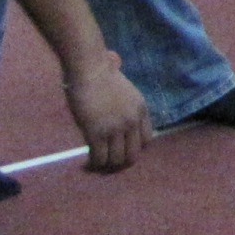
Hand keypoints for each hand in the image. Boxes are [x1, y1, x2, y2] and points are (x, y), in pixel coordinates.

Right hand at [61, 51, 148, 172]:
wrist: (90, 69)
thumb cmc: (103, 73)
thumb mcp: (126, 90)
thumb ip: (127, 104)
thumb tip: (122, 107)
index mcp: (141, 110)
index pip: (146, 140)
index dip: (134, 147)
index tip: (123, 148)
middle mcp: (132, 122)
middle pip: (133, 154)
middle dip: (121, 162)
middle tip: (109, 162)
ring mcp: (115, 129)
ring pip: (116, 160)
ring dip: (107, 165)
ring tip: (97, 164)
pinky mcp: (97, 133)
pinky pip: (99, 158)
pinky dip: (94, 163)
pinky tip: (88, 162)